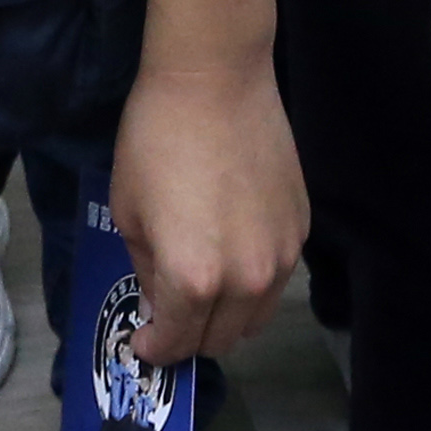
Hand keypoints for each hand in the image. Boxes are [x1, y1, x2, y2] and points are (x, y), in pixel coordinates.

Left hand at [108, 53, 303, 362]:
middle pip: (221, 341)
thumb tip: (157, 303)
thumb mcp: (129, 210)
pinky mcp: (302, 230)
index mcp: (193, 280)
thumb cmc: (155, 139)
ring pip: (256, 318)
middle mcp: (245, 280)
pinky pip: (277, 279)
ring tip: (203, 290)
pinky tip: (231, 250)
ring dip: (226, 317)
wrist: (215, 81)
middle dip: (189, 337)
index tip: (144, 342)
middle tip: (169, 316)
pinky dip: (252, 283)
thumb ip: (146, 269)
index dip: (155, 349)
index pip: (176, 342)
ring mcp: (281, 257)